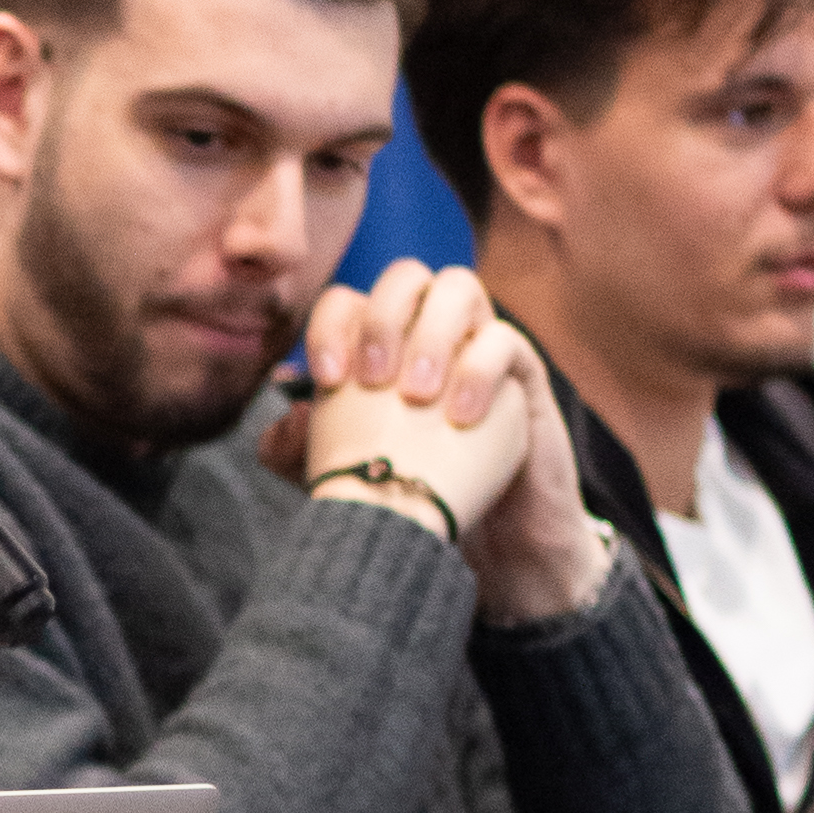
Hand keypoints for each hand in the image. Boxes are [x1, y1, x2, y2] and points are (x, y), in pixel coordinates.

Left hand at [292, 262, 537, 555]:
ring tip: (417, 396)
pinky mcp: (523, 374)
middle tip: (374, 380)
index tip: (326, 380)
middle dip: (383, 319)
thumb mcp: (344, 480)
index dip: (329, 328)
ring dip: (432, 334)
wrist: (485, 538)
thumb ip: (302, 451)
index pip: (348, 301)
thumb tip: (290, 416)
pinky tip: (458, 418)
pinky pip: (506, 339)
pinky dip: (479, 371)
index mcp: (381, 346)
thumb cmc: (414, 493)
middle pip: (405, 275)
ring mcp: (477, 346)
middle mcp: (429, 333)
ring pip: (460, 286)